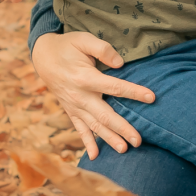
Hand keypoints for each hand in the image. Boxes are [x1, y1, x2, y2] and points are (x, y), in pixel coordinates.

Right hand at [32, 31, 155, 156]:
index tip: (152, 97)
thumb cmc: (68, 46)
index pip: (114, 87)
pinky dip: (87, 143)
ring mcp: (74, 106)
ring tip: (124, 150)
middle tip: (138, 140)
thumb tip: (120, 63)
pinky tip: (95, 156)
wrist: (43, 56)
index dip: (134, 92)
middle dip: (122, 128)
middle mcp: (79, 95)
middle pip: (104, 115)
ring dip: (109, 139)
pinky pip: (79, 129)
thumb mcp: (84, 39)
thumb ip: (103, 49)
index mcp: (85, 77)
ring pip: (94, 126)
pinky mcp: (71, 110)